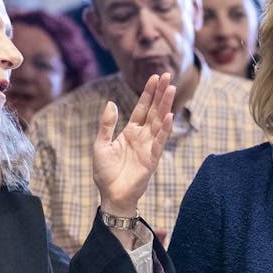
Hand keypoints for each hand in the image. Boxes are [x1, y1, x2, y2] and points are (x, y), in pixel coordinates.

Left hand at [92, 73, 175, 215]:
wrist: (111, 195)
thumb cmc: (105, 173)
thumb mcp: (100, 145)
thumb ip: (107, 125)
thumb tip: (111, 103)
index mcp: (130, 132)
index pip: (142, 108)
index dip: (148, 93)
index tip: (155, 77)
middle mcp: (142, 137)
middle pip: (154, 111)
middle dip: (160, 94)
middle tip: (168, 76)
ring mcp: (149, 147)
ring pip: (159, 122)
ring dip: (166, 106)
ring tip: (172, 89)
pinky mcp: (152, 159)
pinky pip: (160, 141)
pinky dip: (165, 129)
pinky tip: (169, 116)